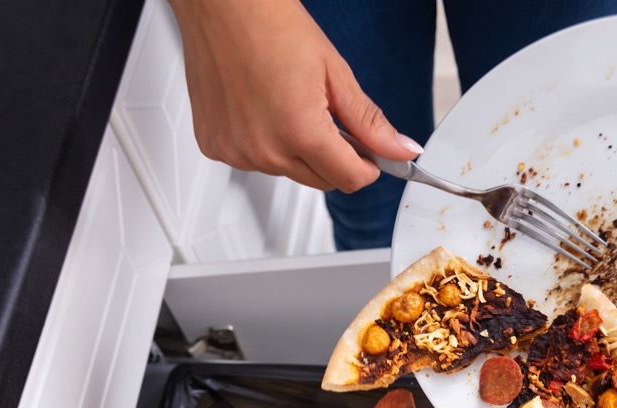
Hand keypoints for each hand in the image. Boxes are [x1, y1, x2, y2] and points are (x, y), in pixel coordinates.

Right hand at [167, 0, 421, 191]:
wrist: (220, 5)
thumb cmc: (270, 25)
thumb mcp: (334, 73)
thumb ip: (369, 121)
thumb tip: (401, 150)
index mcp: (300, 132)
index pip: (350, 179)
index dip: (367, 167)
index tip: (369, 153)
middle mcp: (265, 150)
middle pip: (321, 181)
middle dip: (334, 158)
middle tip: (327, 116)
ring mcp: (236, 151)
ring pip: (288, 172)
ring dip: (297, 151)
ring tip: (288, 105)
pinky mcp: (215, 147)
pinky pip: (254, 162)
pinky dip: (264, 145)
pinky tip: (261, 110)